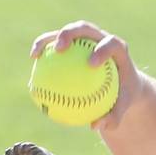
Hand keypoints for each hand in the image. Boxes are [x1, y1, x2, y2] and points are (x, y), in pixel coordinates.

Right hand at [30, 20, 144, 130]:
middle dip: (70, 34)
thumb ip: (113, 117)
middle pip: (85, 29)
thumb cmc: (122, 97)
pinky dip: (44, 51)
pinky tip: (33, 64)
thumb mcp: (122, 108)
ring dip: (49, 39)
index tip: (90, 64)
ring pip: (65, 33)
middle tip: (59, 49)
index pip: (111, 44)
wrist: (123, 84)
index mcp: (118, 50)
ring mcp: (87, 38)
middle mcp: (101, 38)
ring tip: (36, 54)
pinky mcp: (75, 42)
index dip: (102, 50)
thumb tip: (95, 126)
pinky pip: (56, 45)